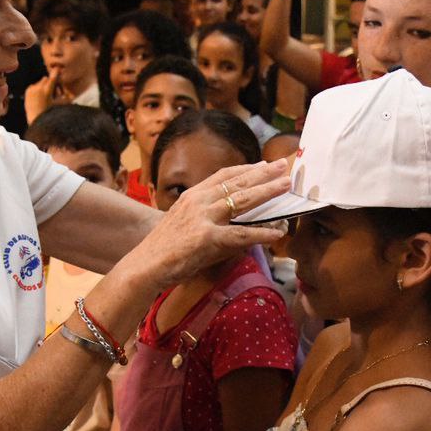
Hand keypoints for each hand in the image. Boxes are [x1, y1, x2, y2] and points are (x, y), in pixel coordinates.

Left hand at [24, 69, 70, 124]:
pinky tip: (39, 98)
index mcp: (47, 91)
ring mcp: (32, 90)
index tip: (57, 67)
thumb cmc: (50, 113)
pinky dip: (37, 89)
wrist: (36, 119)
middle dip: (50, 83)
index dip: (56, 72)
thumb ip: (66, 98)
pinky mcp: (28, 91)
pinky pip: (34, 85)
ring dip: (44, 86)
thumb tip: (74, 95)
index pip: (53, 78)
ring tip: (46, 97)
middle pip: (46, 79)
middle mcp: (38, 89)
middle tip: (53, 92)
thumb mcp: (59, 106)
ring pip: (41, 82)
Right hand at [125, 160, 289, 293]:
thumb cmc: (162, 251)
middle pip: (236, 182)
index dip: (244, 169)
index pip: (222, 176)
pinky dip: (262, 233)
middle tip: (282, 166)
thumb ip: (207, 222)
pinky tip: (277, 233)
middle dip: (262, 173)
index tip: (261, 164)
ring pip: (242, 200)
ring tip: (286, 185)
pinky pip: (242, 235)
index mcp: (191, 196)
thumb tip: (233, 227)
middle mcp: (198, 201)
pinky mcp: (207, 238)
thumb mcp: (183, 227)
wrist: (143, 266)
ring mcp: (202, 218)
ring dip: (268, 191)